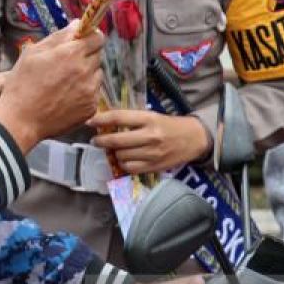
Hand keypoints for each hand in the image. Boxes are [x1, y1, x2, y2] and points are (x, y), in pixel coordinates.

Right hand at [0, 23, 103, 152]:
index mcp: (71, 54)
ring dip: (86, 74)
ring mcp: (90, 91)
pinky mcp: (91, 107)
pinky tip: (65, 97)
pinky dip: (84, 92)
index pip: (97, 37)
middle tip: (66, 64)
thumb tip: (77, 25)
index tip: (82, 41)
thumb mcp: (33, 53)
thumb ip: (59, 37)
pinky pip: (93, 92)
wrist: (20, 121)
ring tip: (64, 83)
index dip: (90, 37)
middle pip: (97, 55)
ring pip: (96, 74)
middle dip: (85, 56)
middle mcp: (85, 71)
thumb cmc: (22, 84)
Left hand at [90, 110, 210, 173]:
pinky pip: (130, 168)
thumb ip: (131, 119)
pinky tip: (124, 159)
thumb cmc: (168, 125)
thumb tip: (105, 121)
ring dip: (114, 153)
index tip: (90, 121)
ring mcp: (152, 153)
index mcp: (148, 118)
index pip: (119, 118)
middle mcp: (150, 136)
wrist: (193, 139)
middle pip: (117, 140)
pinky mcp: (154, 166)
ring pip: (121, 156)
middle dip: (101, 140)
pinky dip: (123, 164)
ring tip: (115, 149)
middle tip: (95, 140)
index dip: (101, 119)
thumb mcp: (151, 115)